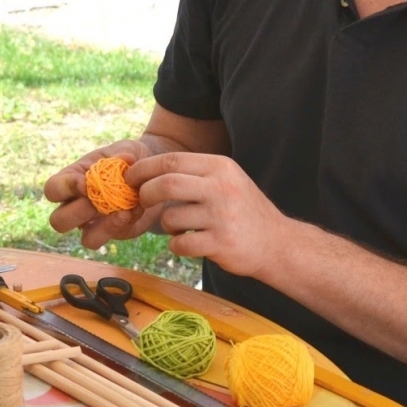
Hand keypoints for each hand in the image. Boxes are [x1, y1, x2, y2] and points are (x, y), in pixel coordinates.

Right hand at [44, 139, 165, 249]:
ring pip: (86, 240)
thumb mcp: (127, 149)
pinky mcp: (114, 232)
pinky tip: (135, 210)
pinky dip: (123, 226)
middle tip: (96, 203)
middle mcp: (77, 206)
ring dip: (103, 229)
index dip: (65, 188)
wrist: (150, 175)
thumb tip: (125, 159)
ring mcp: (95, 223)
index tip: (86, 182)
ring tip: (121, 212)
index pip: (52, 189)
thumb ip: (124, 152)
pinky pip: (113, 237)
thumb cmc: (129, 159)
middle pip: (58, 221)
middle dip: (76, 213)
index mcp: (71, 181)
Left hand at [126, 151, 287, 278]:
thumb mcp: (227, 181)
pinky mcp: (221, 243)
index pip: (172, 160)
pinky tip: (188, 244)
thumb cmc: (244, 211)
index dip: (144, 169)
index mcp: (220, 167)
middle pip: (166, 184)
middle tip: (142, 201)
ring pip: (171, 217)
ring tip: (178, 228)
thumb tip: (147, 171)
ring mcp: (222, 216)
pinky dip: (176, 246)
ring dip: (166, 225)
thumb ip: (194, 174)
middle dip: (146, 193)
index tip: (129, 178)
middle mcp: (222, 188)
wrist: (277, 244)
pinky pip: (180, 244)